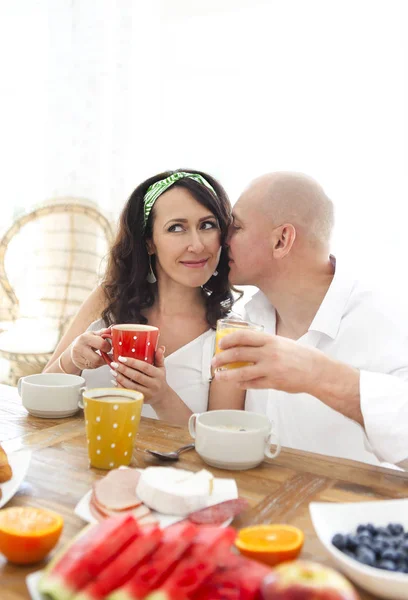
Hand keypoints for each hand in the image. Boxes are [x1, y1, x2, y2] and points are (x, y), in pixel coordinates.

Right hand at [70, 328, 111, 370]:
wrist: (73, 349)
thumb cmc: (86, 340)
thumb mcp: (94, 334)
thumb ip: (103, 332)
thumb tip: (112, 328)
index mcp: (85, 338)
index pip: (101, 345)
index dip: (108, 347)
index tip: (110, 346)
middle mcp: (79, 348)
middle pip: (97, 359)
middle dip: (105, 357)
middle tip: (107, 353)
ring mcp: (78, 358)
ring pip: (96, 364)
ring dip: (102, 361)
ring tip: (104, 357)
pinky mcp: (79, 365)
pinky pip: (93, 367)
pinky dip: (98, 364)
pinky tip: (97, 360)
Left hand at [110, 346, 168, 405]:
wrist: (162, 396)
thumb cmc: (159, 379)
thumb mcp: (161, 368)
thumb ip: (159, 357)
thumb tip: (161, 347)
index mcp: (158, 375)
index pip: (145, 367)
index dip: (133, 362)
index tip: (122, 358)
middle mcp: (154, 384)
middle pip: (137, 376)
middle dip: (124, 370)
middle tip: (115, 364)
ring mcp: (148, 393)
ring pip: (132, 386)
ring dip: (121, 378)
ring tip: (113, 371)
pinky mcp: (141, 399)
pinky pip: (129, 393)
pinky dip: (120, 387)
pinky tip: (114, 381)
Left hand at [211, 330, 325, 393]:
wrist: (317, 371)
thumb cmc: (300, 355)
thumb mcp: (282, 342)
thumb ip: (264, 344)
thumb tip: (244, 345)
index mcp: (270, 340)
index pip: (243, 337)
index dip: (228, 340)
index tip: (220, 344)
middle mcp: (269, 353)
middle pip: (237, 354)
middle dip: (221, 358)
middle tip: (214, 362)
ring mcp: (270, 369)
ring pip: (241, 373)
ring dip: (227, 375)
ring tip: (219, 377)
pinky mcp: (273, 383)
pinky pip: (252, 384)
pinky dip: (242, 384)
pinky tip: (237, 384)